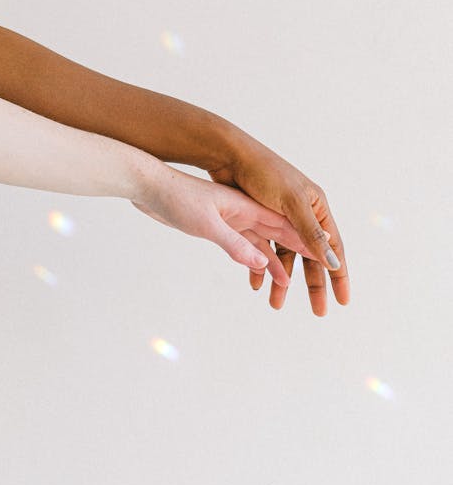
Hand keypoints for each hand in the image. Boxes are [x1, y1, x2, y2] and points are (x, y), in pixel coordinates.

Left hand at [131, 161, 320, 290]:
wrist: (150, 183)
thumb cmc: (180, 195)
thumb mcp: (208, 222)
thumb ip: (238, 243)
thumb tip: (266, 266)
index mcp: (258, 204)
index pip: (300, 232)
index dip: (319, 254)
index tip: (335, 278)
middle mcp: (256, 208)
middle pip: (290, 242)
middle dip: (305, 270)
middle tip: (318, 301)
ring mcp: (239, 216)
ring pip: (267, 247)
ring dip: (277, 271)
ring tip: (282, 300)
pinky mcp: (221, 223)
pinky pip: (246, 245)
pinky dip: (254, 262)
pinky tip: (257, 279)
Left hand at [206, 129, 348, 315]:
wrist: (228, 156)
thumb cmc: (264, 173)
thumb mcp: (291, 204)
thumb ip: (311, 234)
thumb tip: (333, 263)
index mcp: (316, 208)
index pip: (333, 248)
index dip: (339, 275)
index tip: (343, 301)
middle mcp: (301, 214)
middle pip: (311, 256)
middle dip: (313, 284)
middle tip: (317, 312)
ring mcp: (279, 218)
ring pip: (284, 256)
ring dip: (281, 280)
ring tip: (275, 305)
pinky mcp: (257, 219)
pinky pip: (263, 249)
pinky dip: (261, 266)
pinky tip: (256, 283)